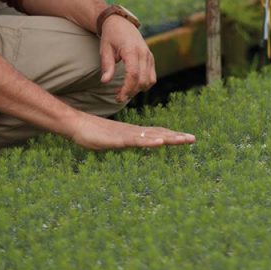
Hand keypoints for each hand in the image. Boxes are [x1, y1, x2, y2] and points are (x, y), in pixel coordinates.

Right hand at [66, 113, 194, 150]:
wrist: (77, 125)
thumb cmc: (92, 133)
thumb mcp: (111, 141)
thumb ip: (121, 142)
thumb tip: (129, 144)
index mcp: (133, 134)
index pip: (157, 134)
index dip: (172, 136)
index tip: (186, 138)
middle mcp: (133, 132)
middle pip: (159, 133)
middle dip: (176, 137)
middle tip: (193, 139)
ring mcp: (127, 135)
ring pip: (152, 136)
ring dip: (169, 138)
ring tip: (184, 139)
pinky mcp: (119, 139)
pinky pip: (137, 141)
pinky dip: (150, 141)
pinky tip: (160, 142)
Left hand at [99, 15, 155, 102]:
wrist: (121, 22)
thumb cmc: (111, 36)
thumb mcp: (105, 49)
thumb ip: (107, 66)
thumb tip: (105, 81)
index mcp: (131, 50)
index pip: (133, 74)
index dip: (127, 89)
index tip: (118, 97)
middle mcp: (143, 53)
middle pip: (142, 80)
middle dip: (131, 92)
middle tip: (118, 96)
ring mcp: (149, 56)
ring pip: (149, 81)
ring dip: (138, 90)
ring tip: (124, 90)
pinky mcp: (151, 58)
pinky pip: (151, 77)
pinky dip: (143, 84)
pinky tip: (132, 84)